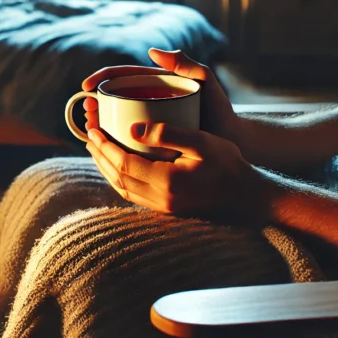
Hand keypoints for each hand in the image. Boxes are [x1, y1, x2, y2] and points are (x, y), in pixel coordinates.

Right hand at [81, 48, 238, 136]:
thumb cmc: (220, 110)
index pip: (122, 76)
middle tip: (88, 112)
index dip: (102, 79)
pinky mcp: (151, 141)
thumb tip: (152, 52)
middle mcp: (149, 101)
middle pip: (114, 98)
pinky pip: (126, 139)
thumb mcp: (205, 82)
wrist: (231, 140)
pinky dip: (111, 142)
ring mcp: (149, 121)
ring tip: (91, 128)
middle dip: (95, 103)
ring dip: (99, 122)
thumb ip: (187, 64)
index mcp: (156, 84)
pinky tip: (103, 147)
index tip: (88, 87)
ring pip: (117, 120)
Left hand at [85, 123, 260, 216]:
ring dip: (106, 169)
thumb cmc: (228, 165)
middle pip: (118, 176)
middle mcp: (160, 198)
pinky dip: (120, 180)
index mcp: (166, 180)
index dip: (105, 146)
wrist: (247, 196)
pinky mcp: (167, 209)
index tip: (94, 130)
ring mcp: (163, 207)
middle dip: (100, 156)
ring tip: (97, 151)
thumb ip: (168, 134)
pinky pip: (133, 195)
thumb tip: (133, 128)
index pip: (123, 162)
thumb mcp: (202, 142)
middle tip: (89, 136)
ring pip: (123, 188)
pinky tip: (118, 168)